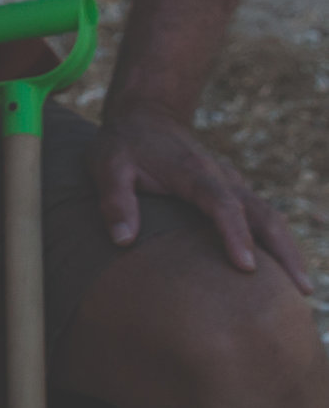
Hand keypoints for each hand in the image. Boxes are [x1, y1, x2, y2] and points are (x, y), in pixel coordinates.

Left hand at [94, 101, 311, 292]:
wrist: (146, 115)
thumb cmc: (124, 144)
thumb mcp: (107, 166)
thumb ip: (114, 200)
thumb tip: (123, 240)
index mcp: (193, 173)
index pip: (222, 205)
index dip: (236, 235)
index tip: (247, 267)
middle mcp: (222, 178)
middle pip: (263, 215)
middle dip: (283, 252)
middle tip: (300, 292)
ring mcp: (232, 185)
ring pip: (270, 217)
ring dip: (287, 251)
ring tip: (301, 292)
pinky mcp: (233, 192)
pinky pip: (262, 217)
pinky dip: (277, 243)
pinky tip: (282, 273)